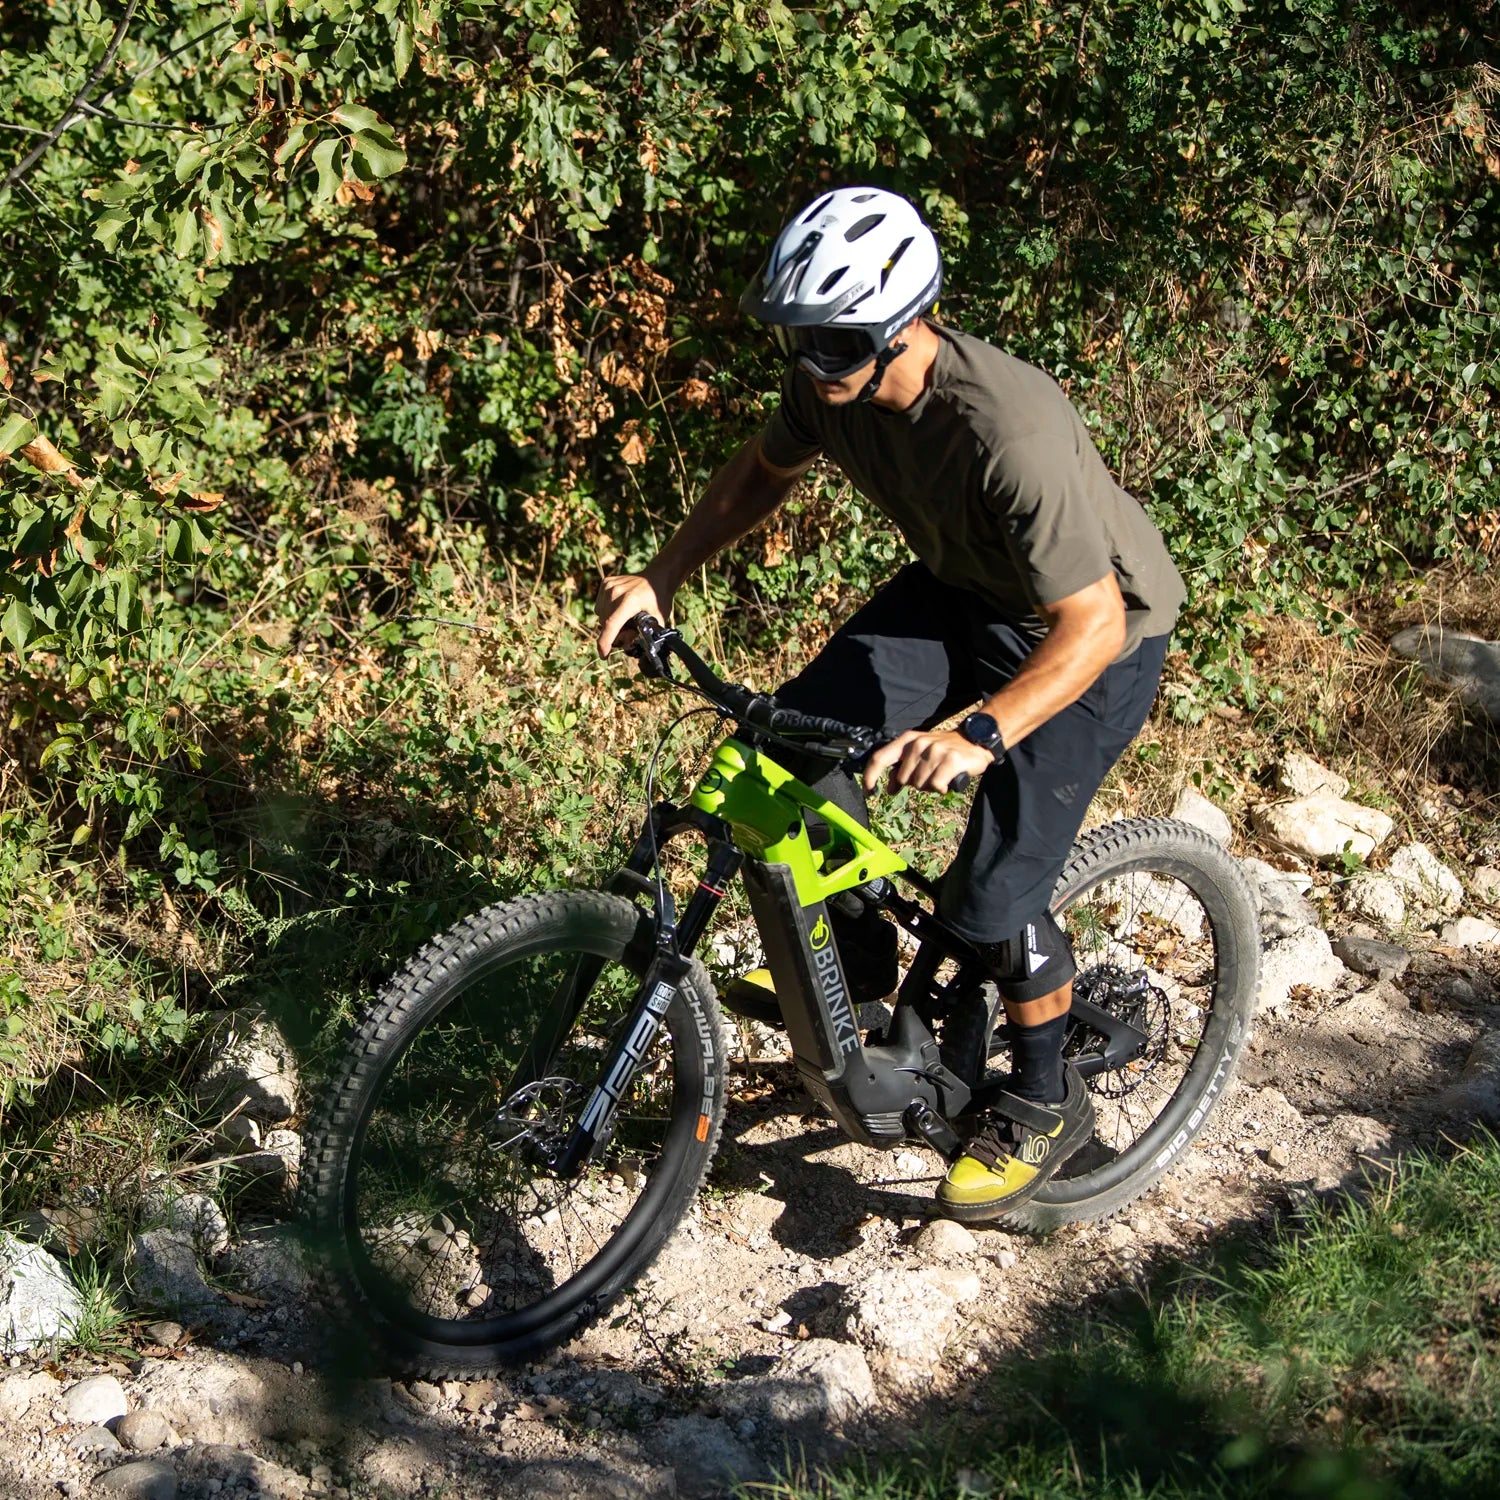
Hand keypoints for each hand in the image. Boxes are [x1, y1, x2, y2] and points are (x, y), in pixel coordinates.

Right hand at [595, 572, 671, 656]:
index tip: (604, 655)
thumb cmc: (659, 599)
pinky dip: (607, 611)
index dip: (605, 643)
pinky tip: (620, 609)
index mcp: (629, 601)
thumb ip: (643, 635)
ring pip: (600, 615)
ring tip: (625, 619)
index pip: (611, 625)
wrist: (658, 577)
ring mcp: (609, 586)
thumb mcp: (657, 620)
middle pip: (605, 623)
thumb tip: (627, 647)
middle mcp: (616, 592)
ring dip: (609, 623)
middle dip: (612, 634)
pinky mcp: (606, 583)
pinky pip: (600, 605)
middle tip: (628, 633)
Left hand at [862, 730, 992, 794]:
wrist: (975, 740)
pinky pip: (936, 786)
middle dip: (916, 783)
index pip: (880, 758)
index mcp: (907, 740)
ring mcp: (935, 750)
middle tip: (931, 774)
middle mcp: (918, 743)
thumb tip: (889, 789)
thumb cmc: (944, 750)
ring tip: (942, 774)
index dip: (870, 776)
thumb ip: (902, 769)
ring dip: (931, 786)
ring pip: (920, 785)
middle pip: (904, 780)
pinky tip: (949, 780)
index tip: (868, 792)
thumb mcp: (919, 754)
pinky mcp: (950, 760)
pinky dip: (942, 788)